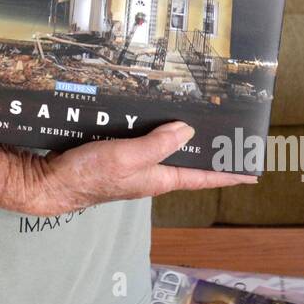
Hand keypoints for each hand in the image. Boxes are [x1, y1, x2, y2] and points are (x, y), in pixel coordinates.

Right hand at [22, 121, 257, 217]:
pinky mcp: (119, 159)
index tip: (251, 172)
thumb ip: (158, 144)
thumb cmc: (89, 174)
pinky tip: (158, 121)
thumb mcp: (128, 156)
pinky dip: (158, 134)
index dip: (227, 174)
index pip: (202, 177)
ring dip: (184, 140)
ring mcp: (135, 168)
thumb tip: (188, 131)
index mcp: (159, 178)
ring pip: (167, 151)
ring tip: (205, 128)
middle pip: (188, 162)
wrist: (52, 182)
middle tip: (233, 141)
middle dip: (210, 153)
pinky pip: (147, 144)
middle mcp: (151, 175)